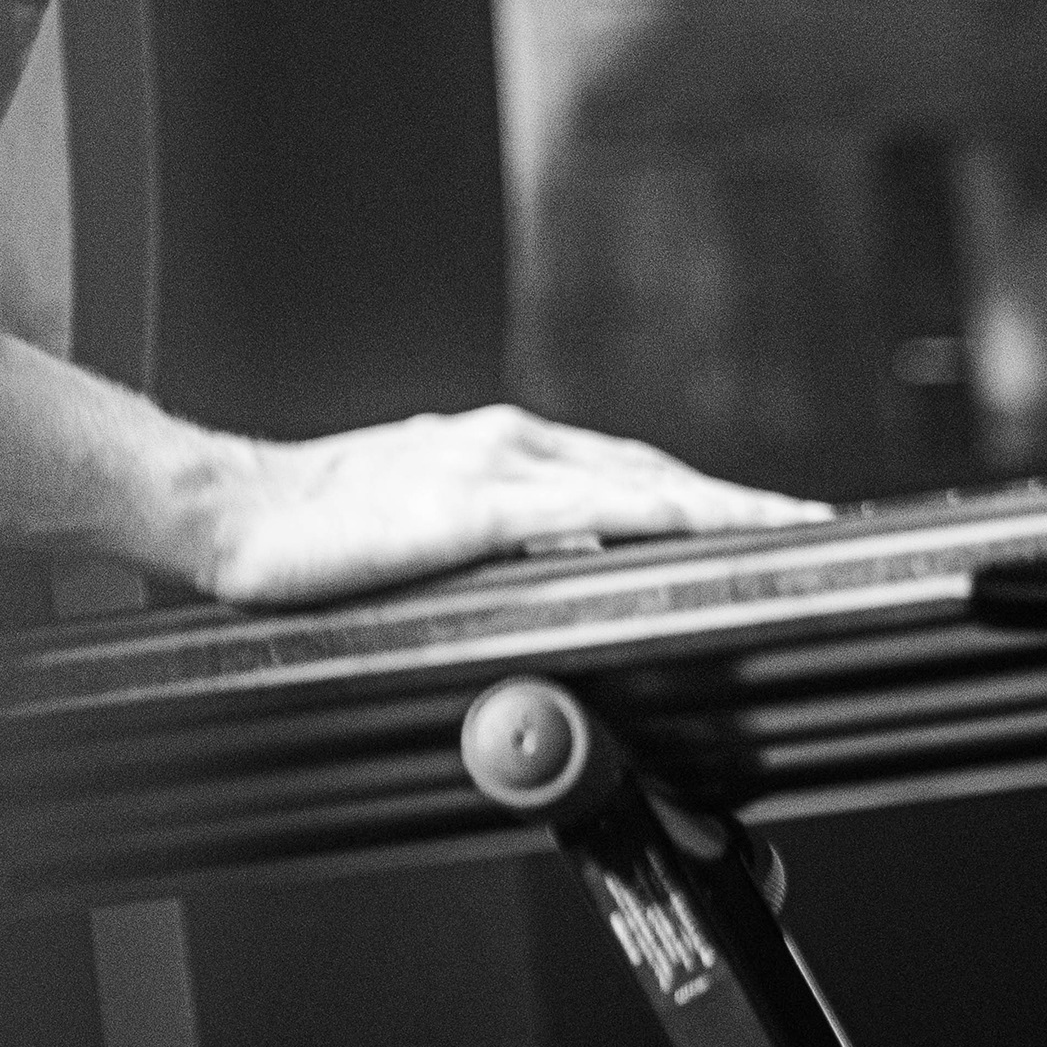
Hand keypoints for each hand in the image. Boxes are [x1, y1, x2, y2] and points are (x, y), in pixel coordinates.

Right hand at [197, 405, 824, 608]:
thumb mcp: (415, 540)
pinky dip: (660, 511)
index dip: (706, 499)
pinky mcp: (470, 502)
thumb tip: (553, 601)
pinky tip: (702, 526)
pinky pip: (590, 507)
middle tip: (821, 531)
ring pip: (640, 481)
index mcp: (494, 455)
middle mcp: (507, 445)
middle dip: (739, 505)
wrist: (225, 513)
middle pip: (652, 473)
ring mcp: (493, 467)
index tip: (774, 522)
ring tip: (796, 533)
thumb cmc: (305, 542)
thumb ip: (486, 555)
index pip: (627, 476)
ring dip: (724, 506)